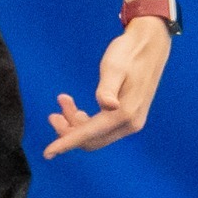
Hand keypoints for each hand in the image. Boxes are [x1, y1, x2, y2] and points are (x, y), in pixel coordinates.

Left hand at [42, 17, 171, 158]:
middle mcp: (130, 123)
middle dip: (69, 131)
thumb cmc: (129, 53)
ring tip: (63, 100)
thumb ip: (107, 88)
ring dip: (75, 123)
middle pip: (91, 140)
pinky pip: (101, 127)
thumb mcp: (114, 67)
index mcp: (125, 113)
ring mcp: (131, 121)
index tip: (47, 153)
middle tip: (53, 113)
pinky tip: (74, 105)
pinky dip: (85, 119)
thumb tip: (108, 106)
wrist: (150, 44)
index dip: (66, 143)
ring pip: (95, 134)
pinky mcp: (128, 116)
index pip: (89, 135)